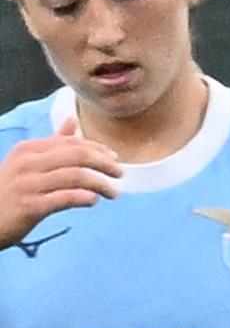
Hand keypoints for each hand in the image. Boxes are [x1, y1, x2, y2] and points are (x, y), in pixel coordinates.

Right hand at [0, 131, 118, 248]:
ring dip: (101, 183)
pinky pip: (65, 198)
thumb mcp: (26, 162)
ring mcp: (28, 184)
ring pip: (76, 176)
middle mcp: (28, 163)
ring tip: (113, 193)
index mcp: (28, 150)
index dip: (97, 148)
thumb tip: (73, 121)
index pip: (70, 142)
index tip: (114, 157)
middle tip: (120, 173)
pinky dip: (85, 198)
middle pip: (77, 155)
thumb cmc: (9, 190)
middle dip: (104, 163)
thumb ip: (52, 144)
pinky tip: (94, 201)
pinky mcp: (30, 206)